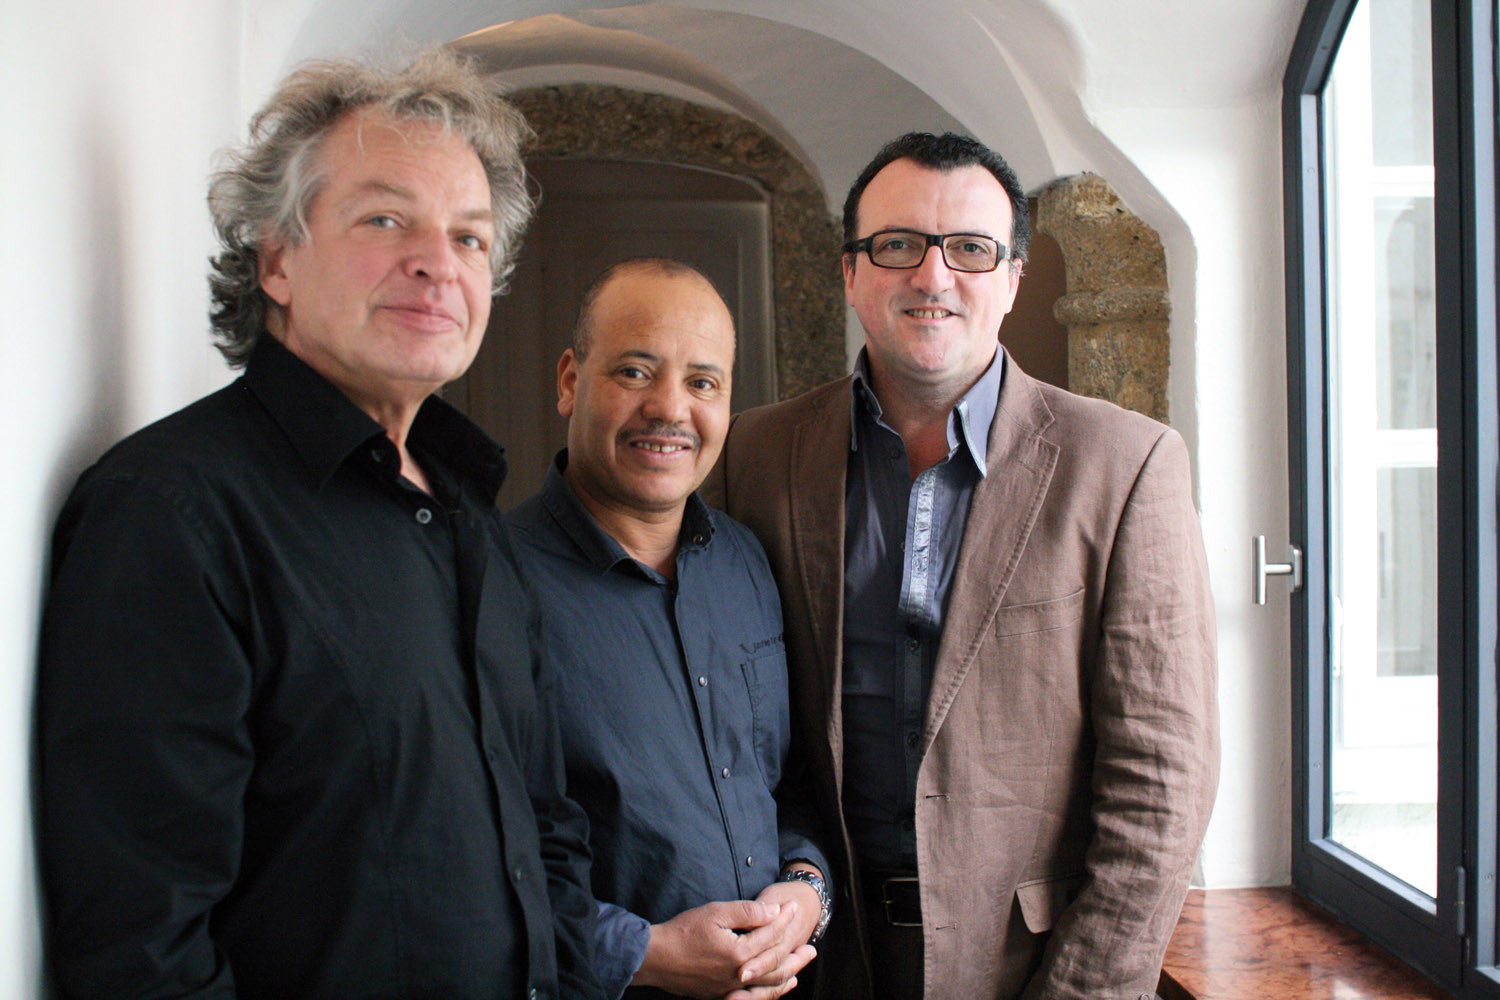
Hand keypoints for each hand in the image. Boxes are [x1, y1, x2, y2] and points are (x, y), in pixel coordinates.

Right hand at [633, 898, 807, 998]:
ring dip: (788, 975)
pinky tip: (777, 986)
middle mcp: (739, 975)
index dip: (784, 920)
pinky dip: (770, 991)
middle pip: (776, 965)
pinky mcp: (721, 994)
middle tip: (812, 948)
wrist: (655, 958)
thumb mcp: (715, 913)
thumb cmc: (683, 932)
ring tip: (800, 968)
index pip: (770, 935)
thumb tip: (774, 911)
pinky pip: (754, 996)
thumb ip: (747, 912)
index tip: (793, 908)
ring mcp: (730, 987)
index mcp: (740, 953)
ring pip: (768, 985)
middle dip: (795, 955)